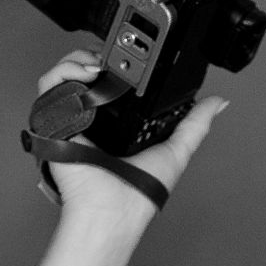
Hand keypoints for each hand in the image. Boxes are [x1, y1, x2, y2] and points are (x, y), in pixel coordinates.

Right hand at [31, 48, 230, 216]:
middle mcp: (89, 121)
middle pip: (85, 71)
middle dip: (97, 54)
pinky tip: (85, 73)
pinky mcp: (52, 123)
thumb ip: (195, 124)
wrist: (113, 211)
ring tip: (99, 64)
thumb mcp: (175, 151)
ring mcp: (69, 120)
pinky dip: (62, 72)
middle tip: (113, 58)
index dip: (117, 63)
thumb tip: (217, 103)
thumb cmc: (137, 195)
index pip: (109, 81)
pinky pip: (48, 86)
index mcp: (112, 125)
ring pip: (65, 73)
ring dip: (80, 59)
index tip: (130, 56)